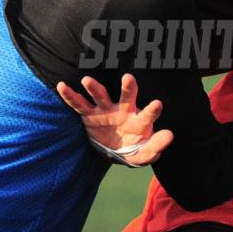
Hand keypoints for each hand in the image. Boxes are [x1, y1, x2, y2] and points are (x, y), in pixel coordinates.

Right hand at [56, 73, 173, 166]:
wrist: (113, 151)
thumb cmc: (133, 149)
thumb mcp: (144, 153)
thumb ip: (156, 146)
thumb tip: (170, 134)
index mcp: (139, 120)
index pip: (148, 114)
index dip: (153, 110)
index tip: (158, 104)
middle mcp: (123, 110)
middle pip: (126, 96)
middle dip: (128, 88)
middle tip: (128, 78)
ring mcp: (105, 110)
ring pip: (100, 96)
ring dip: (94, 88)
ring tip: (87, 80)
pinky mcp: (89, 115)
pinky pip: (79, 104)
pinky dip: (70, 96)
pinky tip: (62, 86)